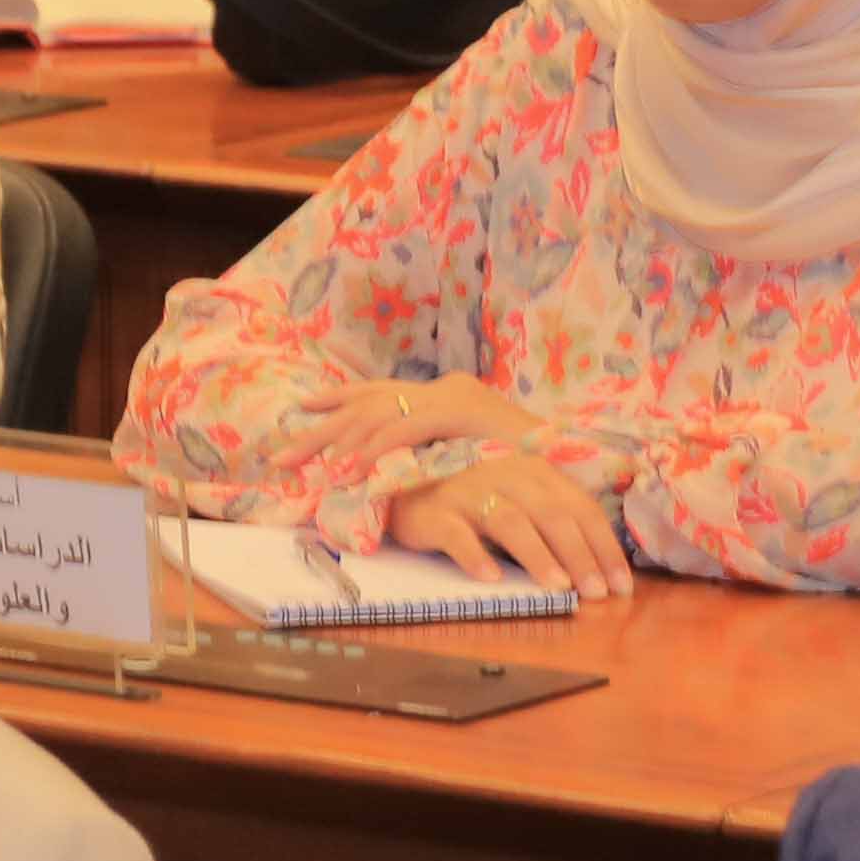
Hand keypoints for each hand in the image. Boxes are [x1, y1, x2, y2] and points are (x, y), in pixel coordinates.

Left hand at [287, 372, 553, 474]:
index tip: (299, 410)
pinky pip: (407, 429)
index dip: (336, 400)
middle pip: (368, 404)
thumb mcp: (477, 457)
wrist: (580, 458)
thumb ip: (442, 456)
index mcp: (444, 395)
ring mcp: (454, 396)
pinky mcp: (463, 411)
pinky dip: (376, 449)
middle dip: (319, 430)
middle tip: (279, 457)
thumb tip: (407, 472)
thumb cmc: (531, 466)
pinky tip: (351, 468)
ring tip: (310, 469)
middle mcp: (444, 389)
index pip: (379, 392)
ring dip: (340, 443)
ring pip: (379, 414)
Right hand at [378, 448, 632, 597]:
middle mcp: (506, 475)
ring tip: (558, 587)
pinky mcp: (434, 512)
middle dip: (580, 556)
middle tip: (598, 593)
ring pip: (510, 522)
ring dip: (538, 556)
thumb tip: (593, 567)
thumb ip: (549, 519)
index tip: (622, 585)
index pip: (579, 508)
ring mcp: (468, 492)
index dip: (603, 546)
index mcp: (534, 471)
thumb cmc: (471, 496)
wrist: (403, 480)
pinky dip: (474, 556)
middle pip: (552, 515)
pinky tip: (491, 579)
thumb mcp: (517, 497)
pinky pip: (456, 535)